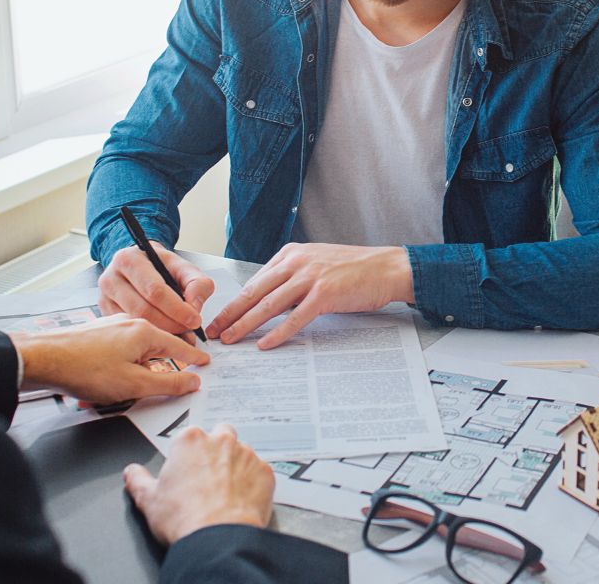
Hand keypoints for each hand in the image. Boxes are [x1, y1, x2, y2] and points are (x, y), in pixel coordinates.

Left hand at [10, 315, 208, 404]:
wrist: (42, 359)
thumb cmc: (85, 370)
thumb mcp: (134, 384)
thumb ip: (168, 384)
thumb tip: (192, 381)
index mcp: (145, 332)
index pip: (179, 346)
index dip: (194, 357)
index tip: (204, 362)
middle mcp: (130, 324)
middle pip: (157, 348)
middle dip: (161, 369)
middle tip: (167, 384)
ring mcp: (112, 328)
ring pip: (135, 353)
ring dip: (134, 373)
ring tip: (121, 392)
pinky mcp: (96, 335)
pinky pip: (118, 353)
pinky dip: (118, 370)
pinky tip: (105, 385)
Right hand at [98, 243, 213, 335]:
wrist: (142, 265)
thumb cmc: (161, 266)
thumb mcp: (183, 268)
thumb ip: (197, 283)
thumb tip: (194, 307)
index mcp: (130, 260)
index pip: (154, 290)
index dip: (177, 308)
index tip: (194, 320)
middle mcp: (111, 278)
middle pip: (143, 309)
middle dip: (170, 324)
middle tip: (189, 330)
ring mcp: (104, 297)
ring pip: (135, 322)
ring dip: (161, 332)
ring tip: (179, 333)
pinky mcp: (105, 313)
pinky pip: (128, 329)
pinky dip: (148, 336)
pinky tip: (163, 334)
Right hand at [123, 425, 274, 544]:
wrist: (217, 538)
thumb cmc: (184, 518)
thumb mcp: (149, 500)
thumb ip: (138, 480)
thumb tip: (132, 472)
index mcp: (190, 440)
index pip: (190, 435)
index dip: (188, 454)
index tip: (187, 468)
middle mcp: (221, 440)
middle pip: (220, 435)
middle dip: (216, 450)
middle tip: (208, 475)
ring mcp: (246, 455)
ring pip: (243, 452)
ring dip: (236, 466)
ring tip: (225, 491)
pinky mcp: (265, 472)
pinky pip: (260, 472)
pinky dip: (253, 482)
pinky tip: (241, 499)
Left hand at [207, 243, 413, 348]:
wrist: (386, 267)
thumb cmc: (355, 269)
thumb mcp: (317, 264)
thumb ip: (292, 279)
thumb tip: (271, 303)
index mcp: (291, 254)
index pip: (254, 281)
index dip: (234, 302)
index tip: (219, 318)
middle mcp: (296, 262)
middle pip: (254, 292)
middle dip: (230, 314)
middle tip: (212, 331)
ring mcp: (310, 277)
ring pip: (268, 305)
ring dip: (245, 324)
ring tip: (230, 339)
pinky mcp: (325, 294)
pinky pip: (294, 318)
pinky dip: (278, 333)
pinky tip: (265, 344)